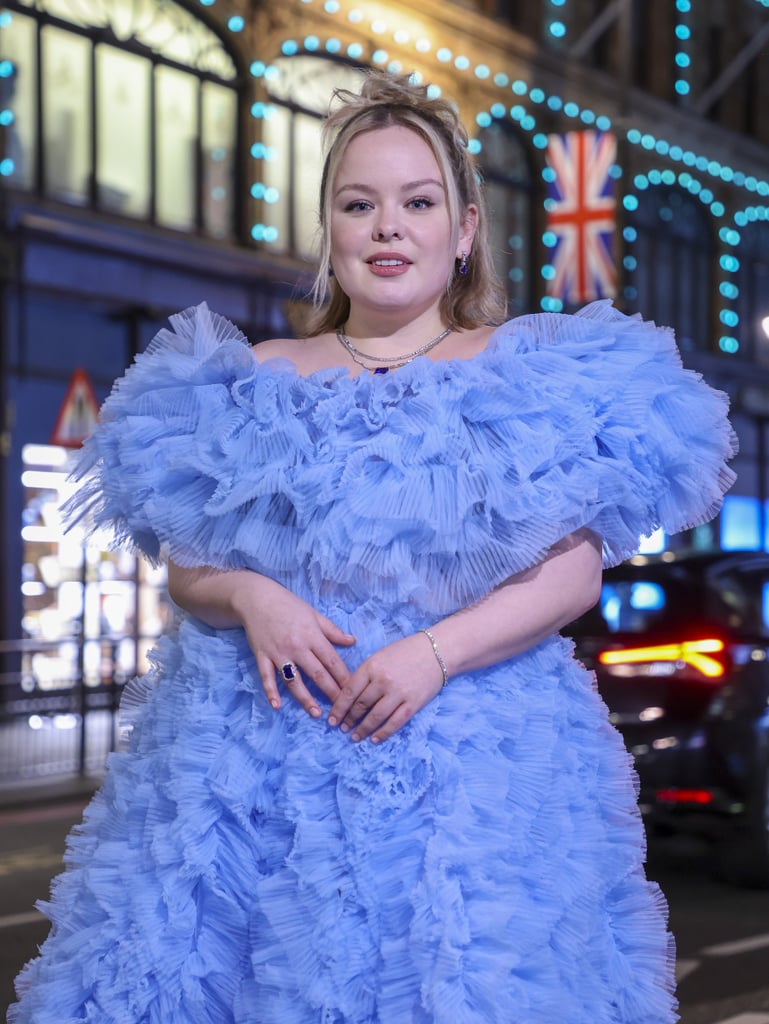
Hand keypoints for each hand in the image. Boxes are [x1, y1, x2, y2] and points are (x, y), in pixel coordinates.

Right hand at [226, 574, 354, 716]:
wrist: (257, 598)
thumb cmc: (288, 605)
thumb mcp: (314, 614)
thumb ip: (332, 631)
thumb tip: (352, 641)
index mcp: (312, 635)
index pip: (332, 661)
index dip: (343, 678)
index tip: (353, 692)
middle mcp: (297, 646)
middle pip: (317, 674)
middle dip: (331, 693)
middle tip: (341, 711)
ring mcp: (278, 653)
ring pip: (294, 680)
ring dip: (305, 698)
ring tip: (316, 713)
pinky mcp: (262, 656)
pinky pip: (267, 677)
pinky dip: (271, 692)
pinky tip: (277, 706)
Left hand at [327, 632, 445, 743]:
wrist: (437, 651)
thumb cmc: (406, 651)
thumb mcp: (380, 656)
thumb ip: (366, 674)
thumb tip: (350, 695)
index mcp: (372, 666)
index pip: (349, 691)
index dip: (339, 708)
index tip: (332, 719)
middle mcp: (383, 681)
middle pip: (360, 705)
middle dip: (349, 719)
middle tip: (342, 728)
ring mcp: (399, 693)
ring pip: (375, 717)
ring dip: (363, 729)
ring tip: (355, 737)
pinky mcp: (413, 704)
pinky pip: (395, 722)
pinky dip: (383, 733)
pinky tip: (374, 739)